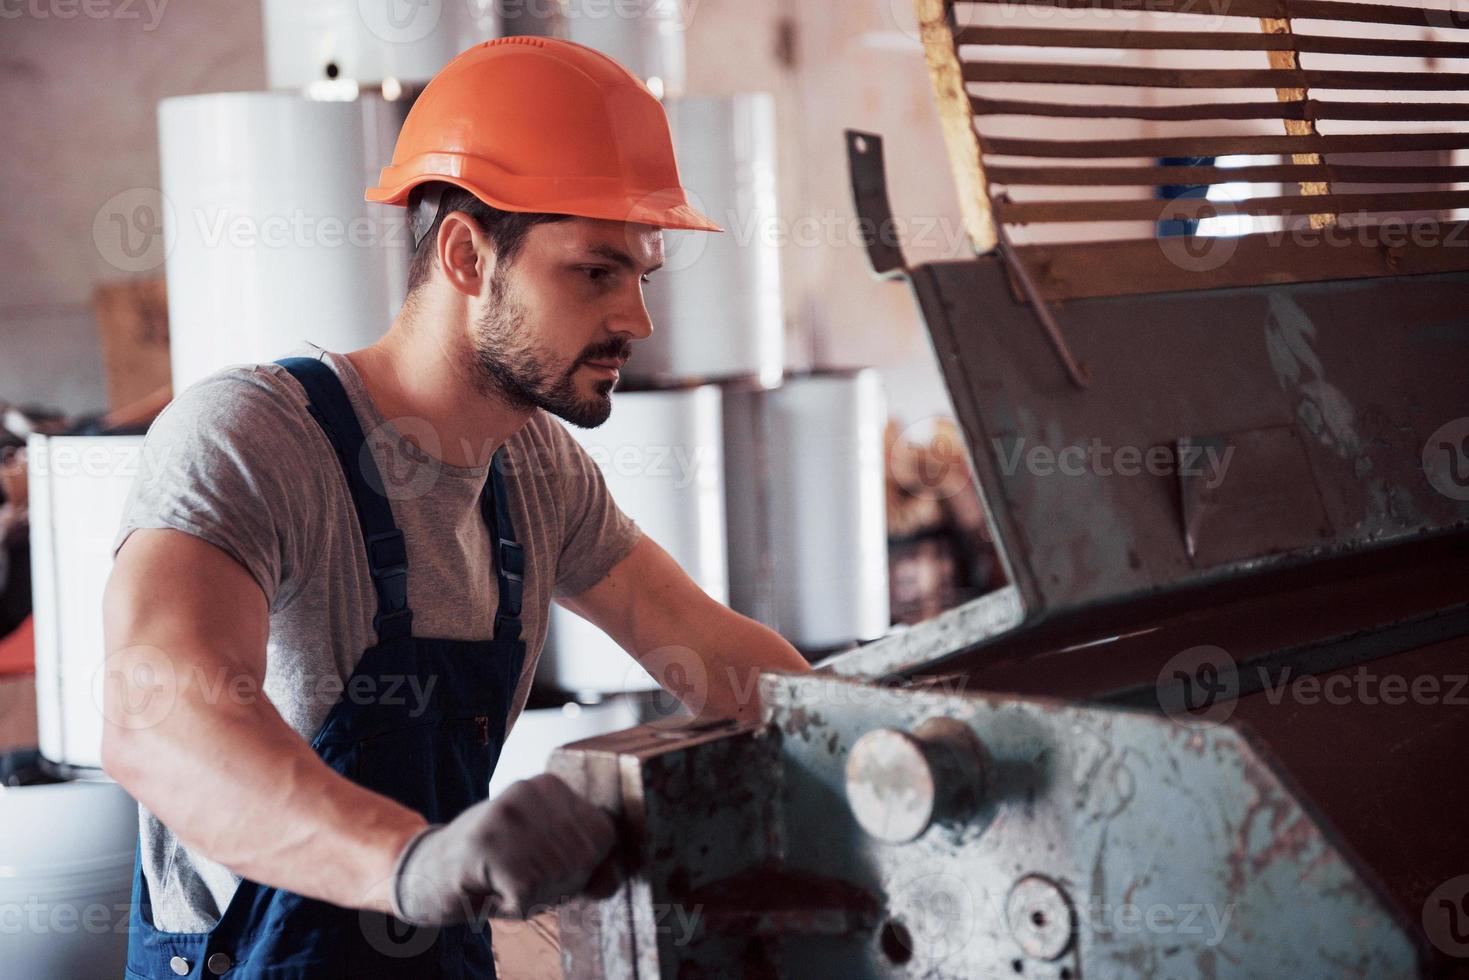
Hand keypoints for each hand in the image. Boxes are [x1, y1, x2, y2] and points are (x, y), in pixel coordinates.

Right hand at [390, 773, 616, 923]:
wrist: (425, 871)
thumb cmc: (494, 868)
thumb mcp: (549, 861)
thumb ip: (588, 868)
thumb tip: (613, 879)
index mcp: (552, 785)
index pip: (604, 836)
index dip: (580, 866)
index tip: (541, 863)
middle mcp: (533, 789)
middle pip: (583, 859)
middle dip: (558, 883)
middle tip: (517, 875)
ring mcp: (509, 813)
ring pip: (559, 877)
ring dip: (534, 895)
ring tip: (503, 880)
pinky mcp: (488, 844)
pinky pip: (529, 895)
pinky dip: (512, 907)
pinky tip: (490, 889)